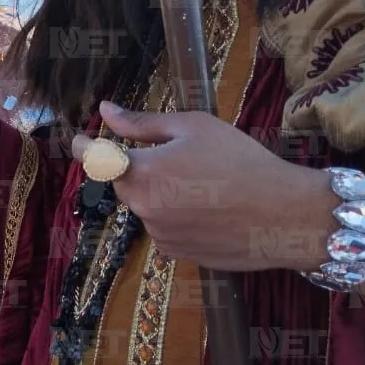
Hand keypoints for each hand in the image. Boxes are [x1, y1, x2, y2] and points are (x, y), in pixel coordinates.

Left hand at [72, 102, 332, 272]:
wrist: (285, 215)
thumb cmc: (242, 161)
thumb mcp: (194, 127)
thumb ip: (142, 122)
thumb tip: (106, 110)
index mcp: (142, 172)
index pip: (95, 159)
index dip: (84, 147)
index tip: (78, 140)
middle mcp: (143, 207)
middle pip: (125, 183)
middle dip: (140, 170)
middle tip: (180, 160)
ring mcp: (158, 234)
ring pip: (147, 206)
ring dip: (162, 195)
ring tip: (206, 186)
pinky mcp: (175, 254)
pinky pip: (164, 229)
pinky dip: (176, 218)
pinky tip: (210, 211)